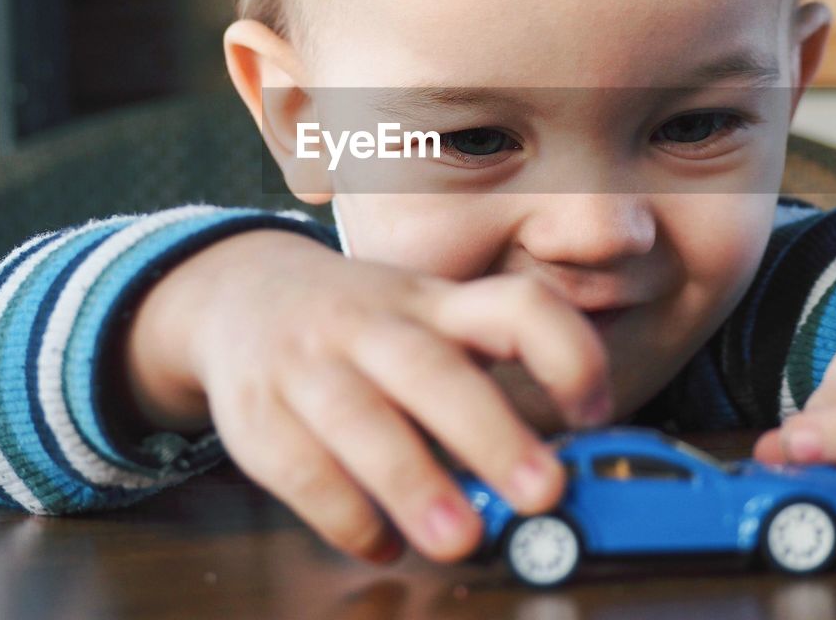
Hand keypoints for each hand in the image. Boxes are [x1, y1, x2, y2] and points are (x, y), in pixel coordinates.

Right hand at [123, 229, 611, 562]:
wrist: (240, 292)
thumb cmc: (359, 324)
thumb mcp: (424, 320)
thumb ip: (478, 380)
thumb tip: (554, 475)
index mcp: (434, 301)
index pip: (513, 306)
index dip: (565, 353)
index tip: (595, 412)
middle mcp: (373, 324)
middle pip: (432, 368)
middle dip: (488, 431)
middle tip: (543, 492)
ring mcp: (309, 364)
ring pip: (358, 417)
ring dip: (412, 481)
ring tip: (459, 539)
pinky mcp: (256, 413)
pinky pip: (298, 466)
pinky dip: (343, 513)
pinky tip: (381, 544)